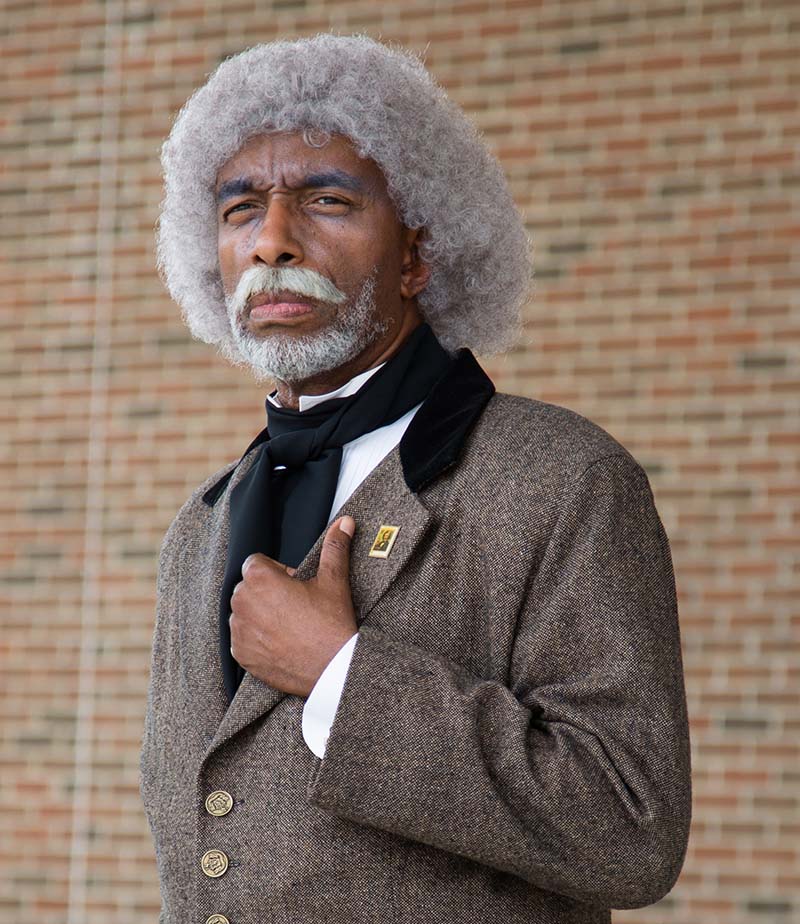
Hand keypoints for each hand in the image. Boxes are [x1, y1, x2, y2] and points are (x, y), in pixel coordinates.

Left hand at [229, 516, 357, 697]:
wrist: (333, 669)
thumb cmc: (331, 623)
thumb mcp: (334, 581)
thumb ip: (335, 547)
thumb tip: (345, 522)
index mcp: (259, 578)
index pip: (256, 562)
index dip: (277, 571)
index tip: (295, 585)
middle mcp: (242, 602)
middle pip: (248, 586)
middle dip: (266, 592)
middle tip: (296, 606)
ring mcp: (239, 631)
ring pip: (243, 612)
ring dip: (259, 614)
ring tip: (289, 625)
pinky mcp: (241, 654)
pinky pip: (242, 638)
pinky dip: (256, 638)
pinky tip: (280, 642)